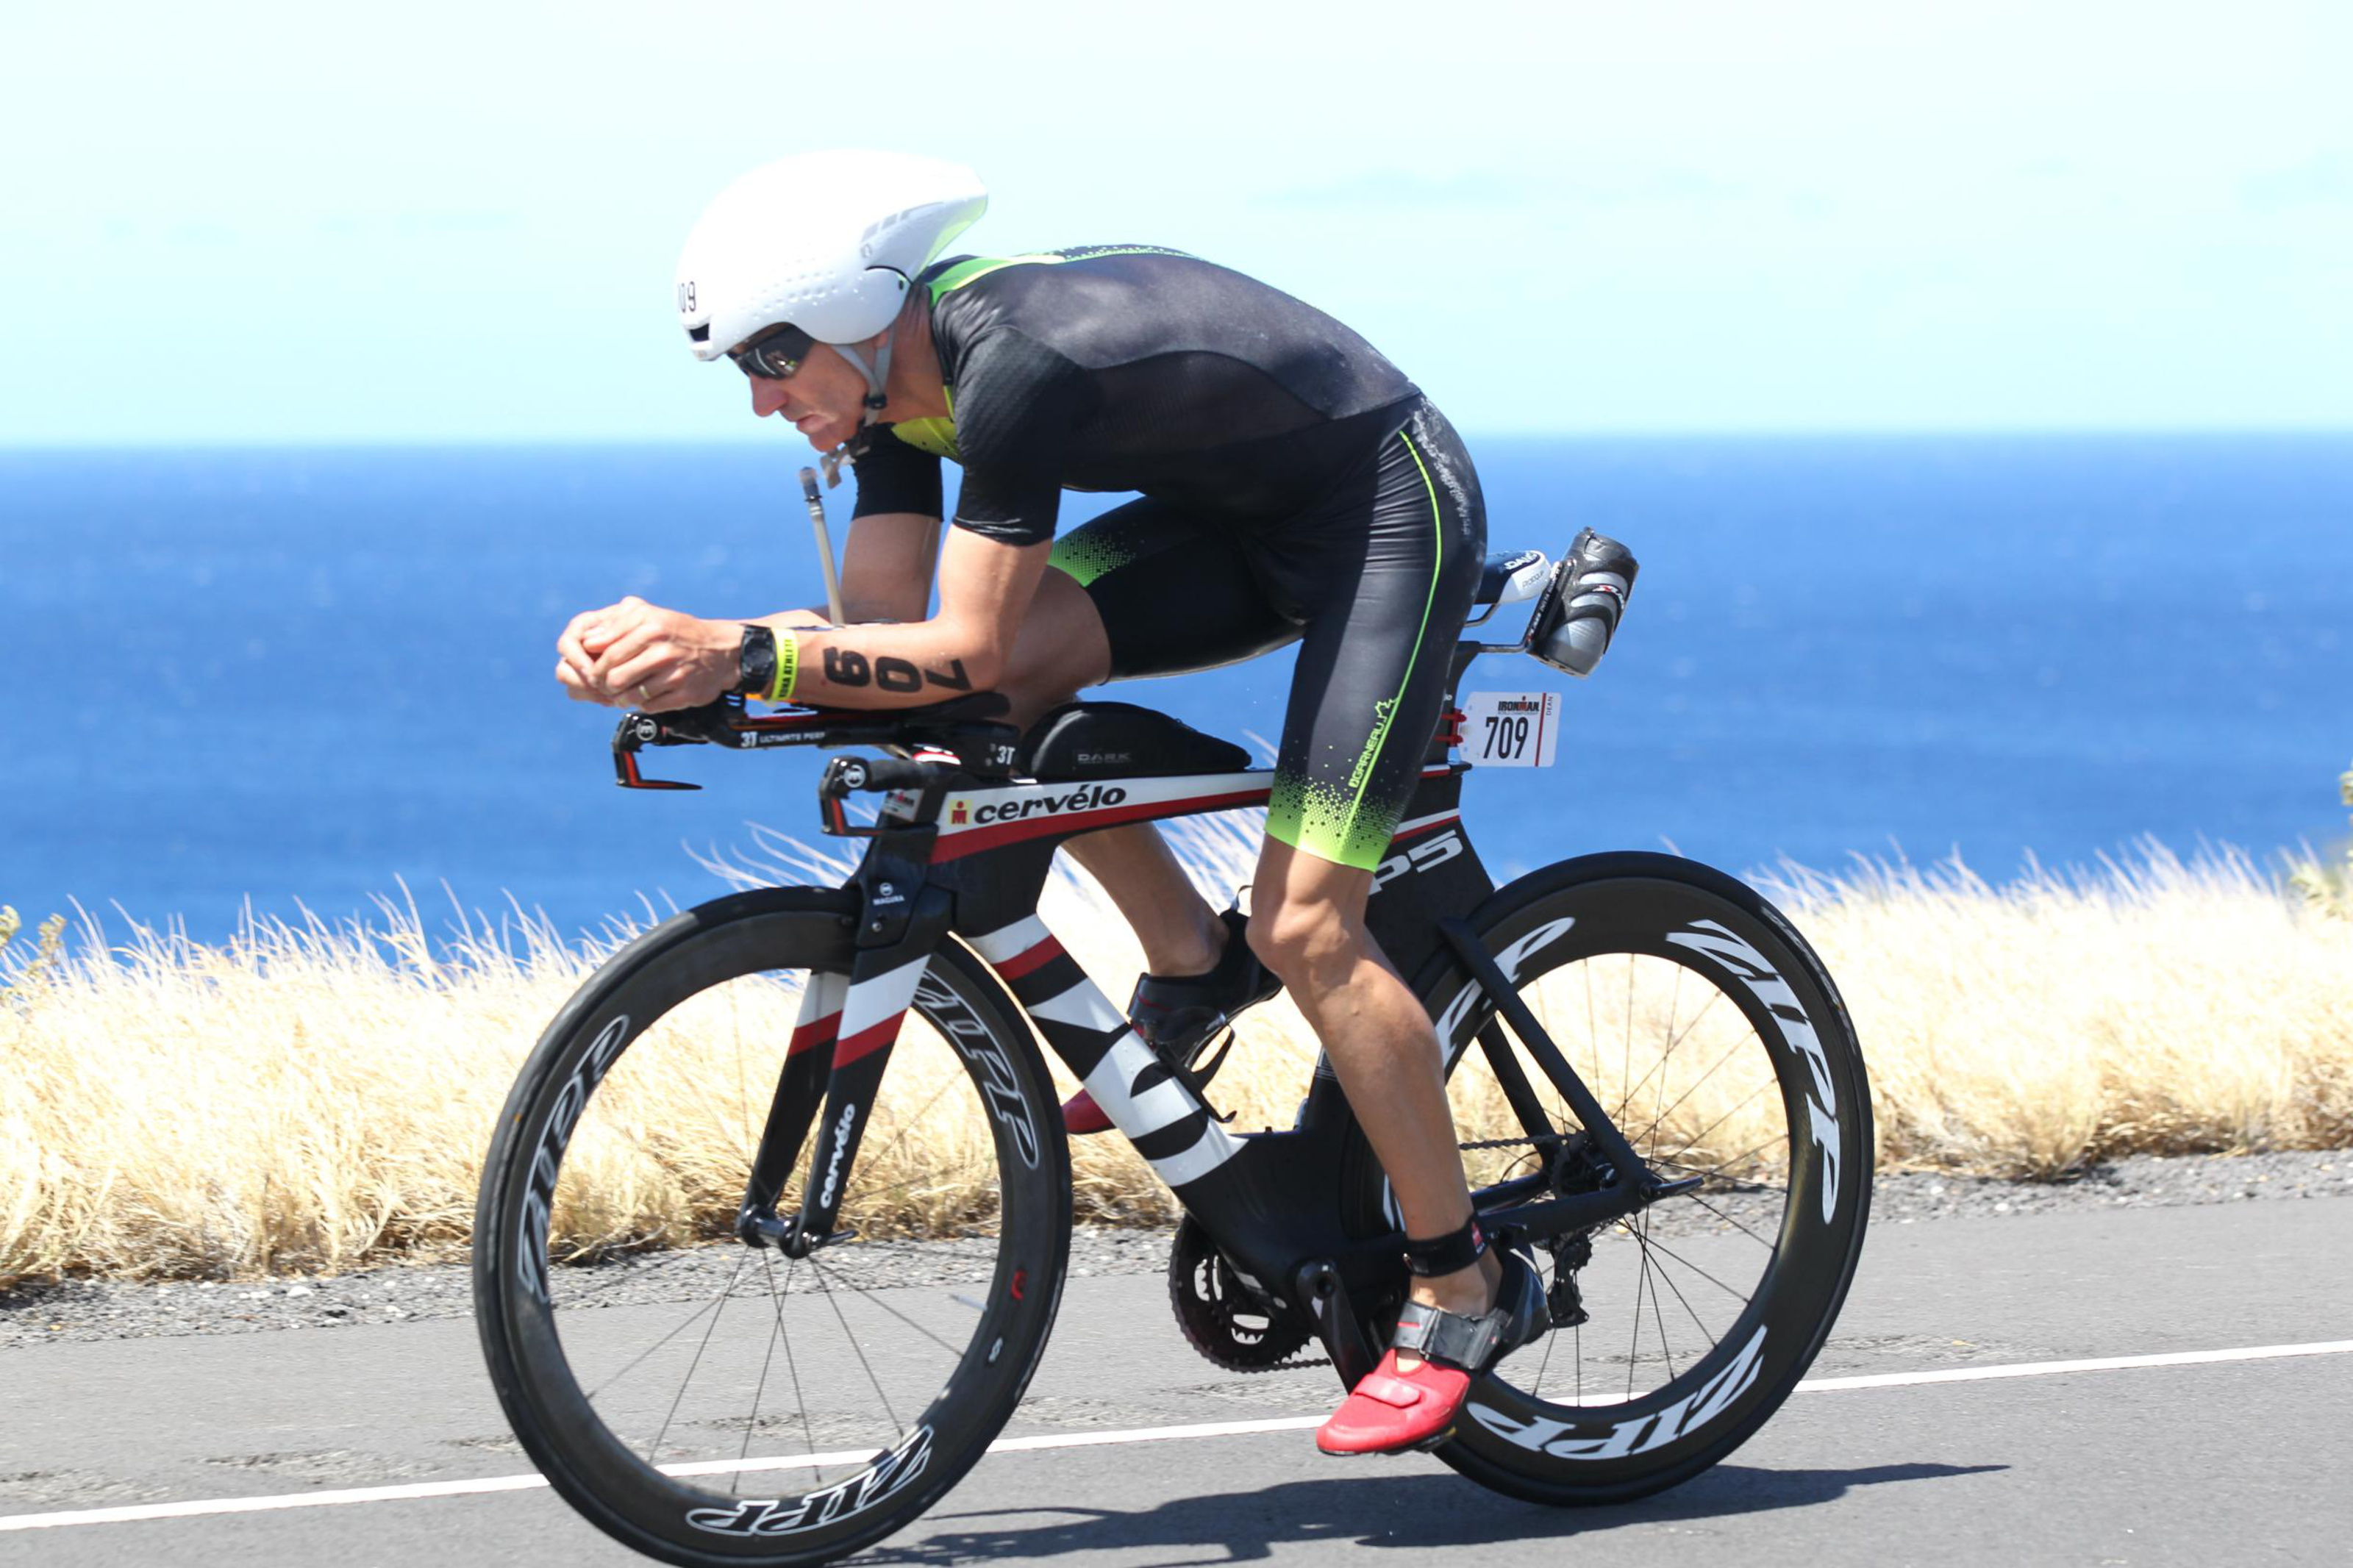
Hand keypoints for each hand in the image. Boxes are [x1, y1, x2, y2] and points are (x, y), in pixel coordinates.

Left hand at [554, 596, 739, 711]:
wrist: (721, 651)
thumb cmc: (677, 632)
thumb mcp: (649, 616)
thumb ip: (617, 623)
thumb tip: (588, 640)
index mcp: (649, 626)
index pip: (606, 652)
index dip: (594, 664)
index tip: (595, 668)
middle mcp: (662, 650)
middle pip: (613, 676)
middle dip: (604, 684)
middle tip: (606, 684)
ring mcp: (674, 674)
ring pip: (628, 695)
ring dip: (620, 697)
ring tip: (621, 692)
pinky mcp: (683, 694)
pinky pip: (648, 706)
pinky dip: (641, 703)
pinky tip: (644, 695)